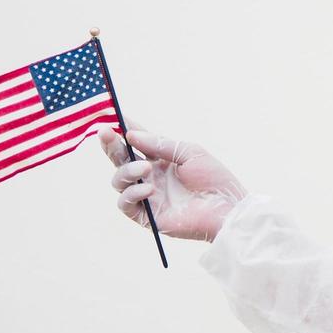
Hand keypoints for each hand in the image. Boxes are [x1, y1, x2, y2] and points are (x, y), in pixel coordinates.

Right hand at [100, 125, 246, 241]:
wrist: (227, 208)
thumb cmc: (214, 179)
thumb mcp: (189, 153)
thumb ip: (160, 144)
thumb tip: (130, 134)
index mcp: (160, 160)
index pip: (135, 143)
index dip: (122, 130)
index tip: (110, 116)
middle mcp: (150, 176)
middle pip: (120, 160)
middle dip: (110, 146)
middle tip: (105, 133)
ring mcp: (147, 196)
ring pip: (119, 181)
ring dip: (126, 171)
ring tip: (145, 167)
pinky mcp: (147, 216)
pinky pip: (126, 204)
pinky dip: (132, 193)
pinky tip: (149, 189)